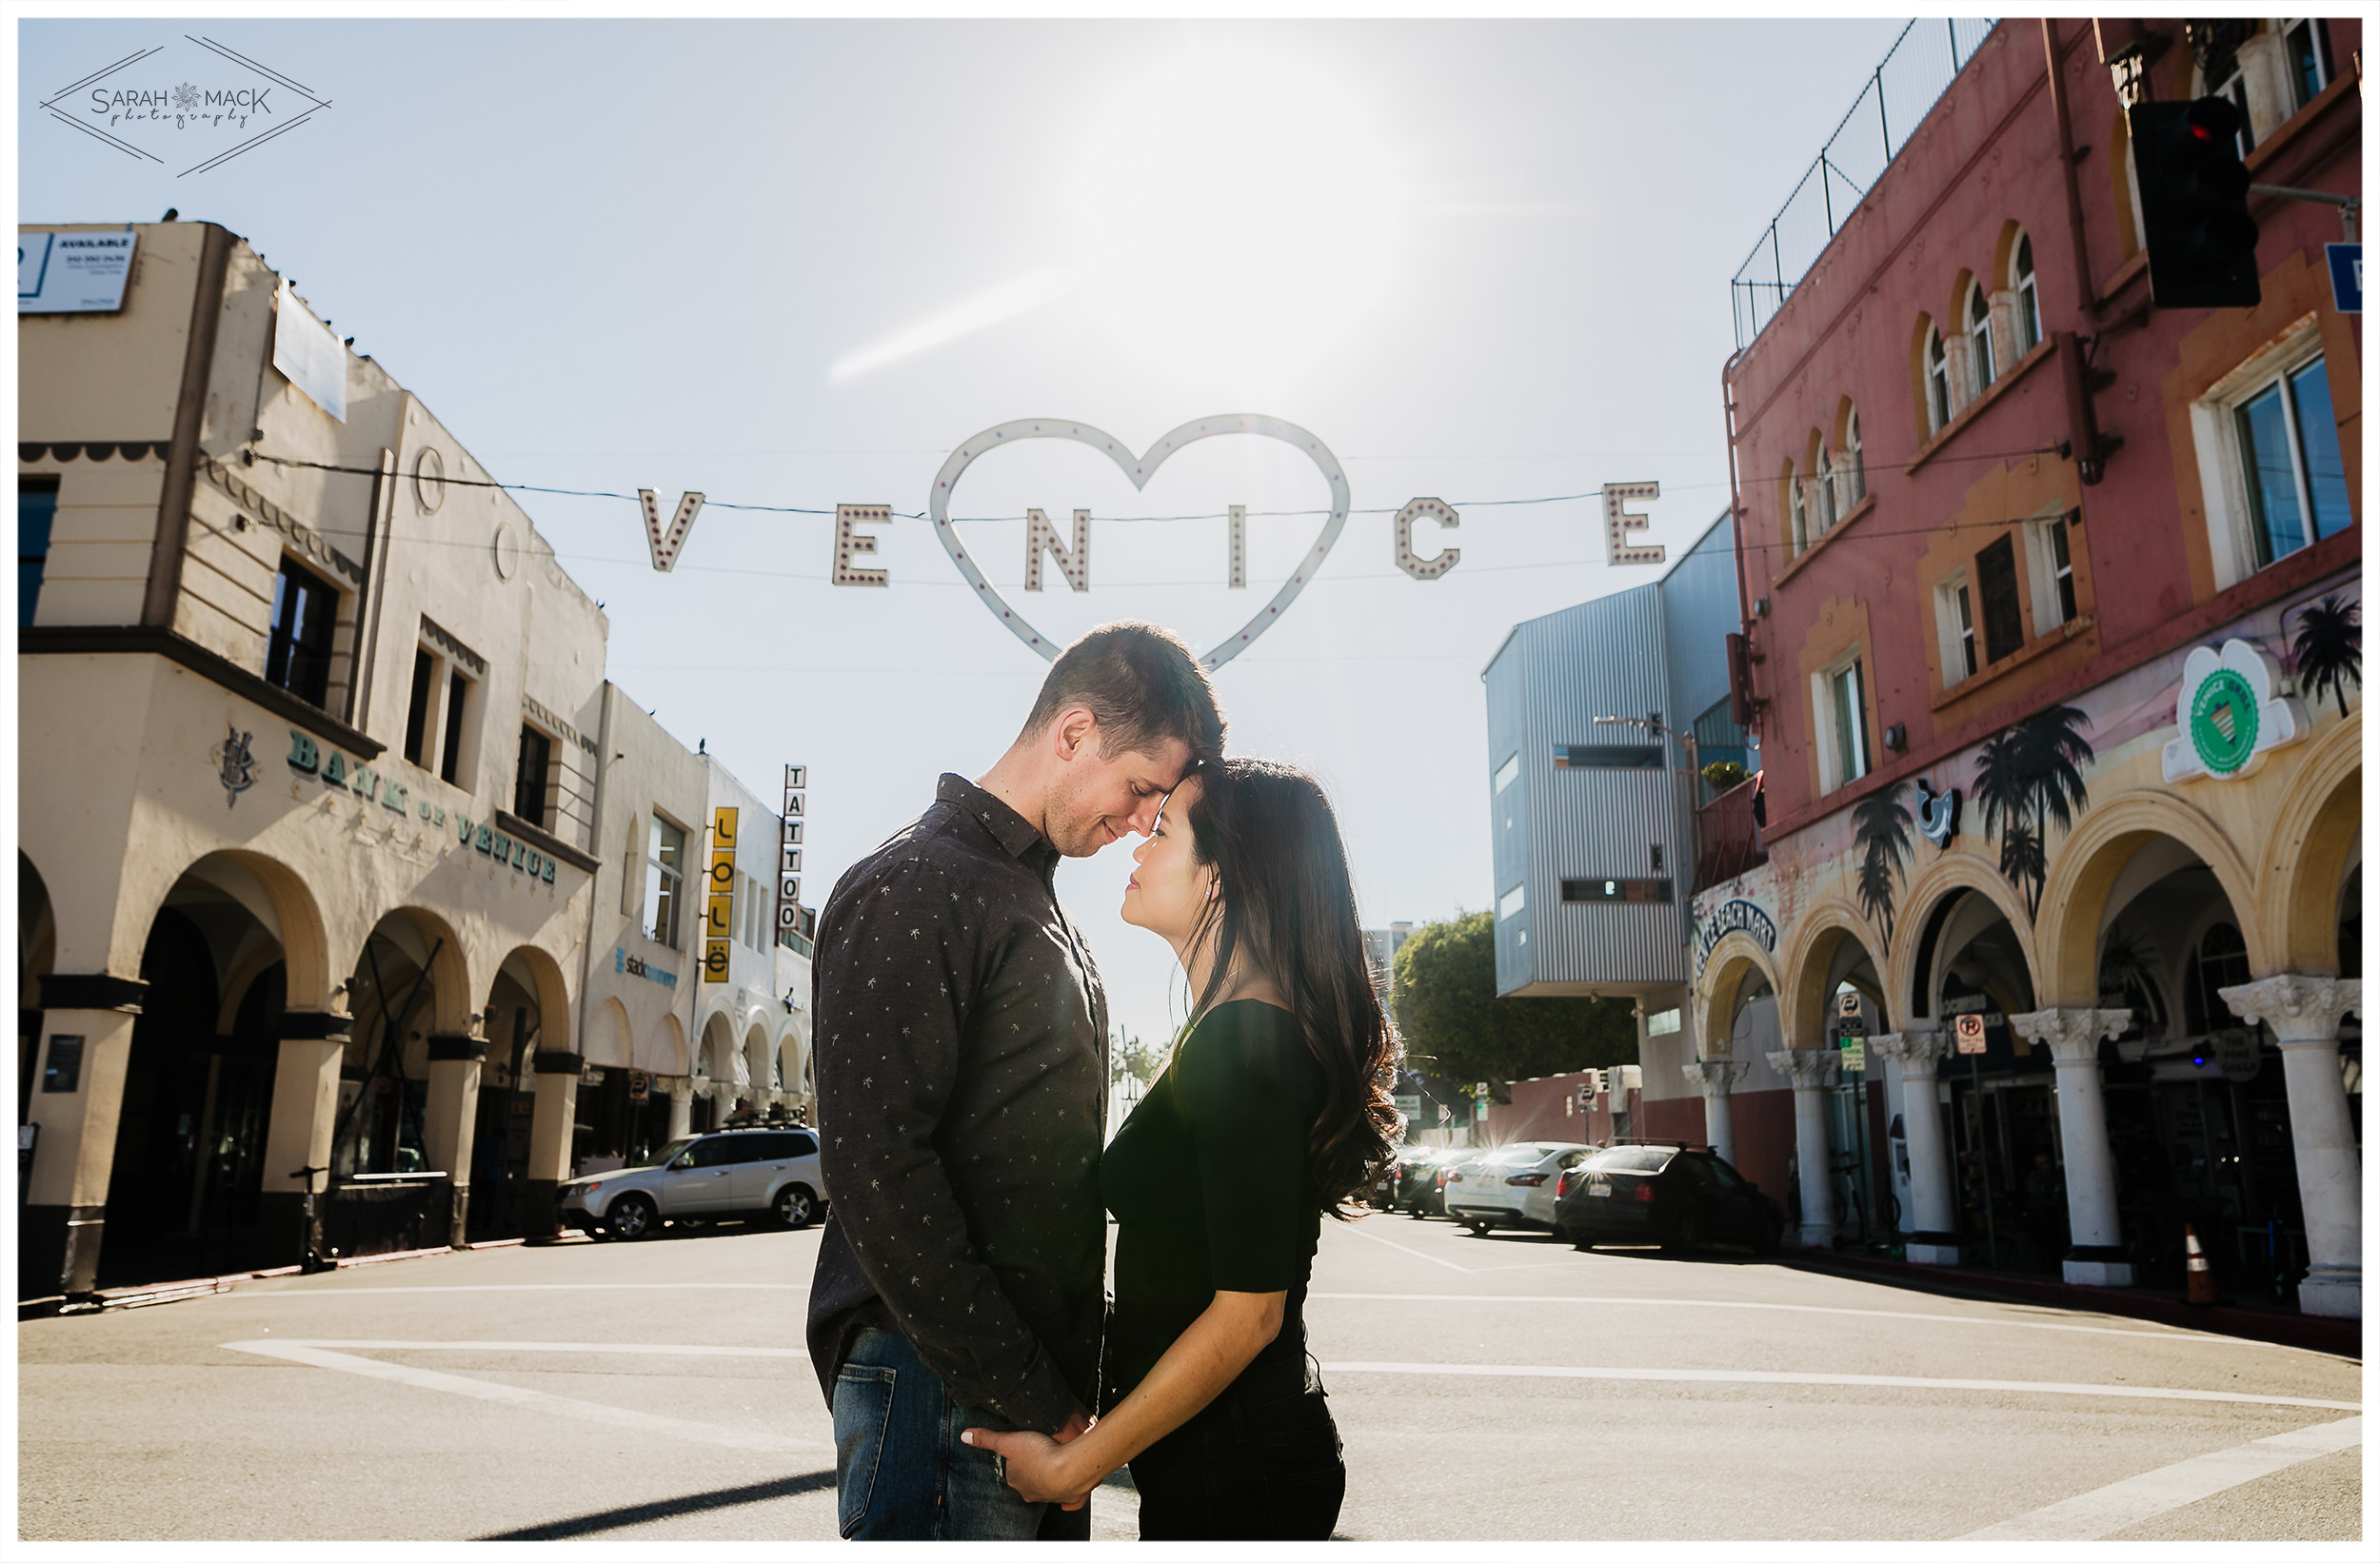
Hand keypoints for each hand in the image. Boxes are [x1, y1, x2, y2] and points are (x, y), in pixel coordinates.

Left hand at [960, 1426, 1093, 1507]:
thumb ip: (987, 1439)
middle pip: (1029, 1482)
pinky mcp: (1070, 1496)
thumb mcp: (1009, 1441)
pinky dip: (1068, 1500)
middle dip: (1033, 1472)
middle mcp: (1032, 1492)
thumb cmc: (1039, 1454)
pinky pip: (1069, 1501)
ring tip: (1055, 1464)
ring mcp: (1052, 1496)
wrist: (1070, 1468)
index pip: (1012, 1472)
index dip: (1016, 1460)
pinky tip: (1067, 1498)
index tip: (1022, 1450)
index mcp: (1017, 1480)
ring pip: (1048, 1490)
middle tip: (1039, 1456)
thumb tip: (964, 1435)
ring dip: (1051, 1480)